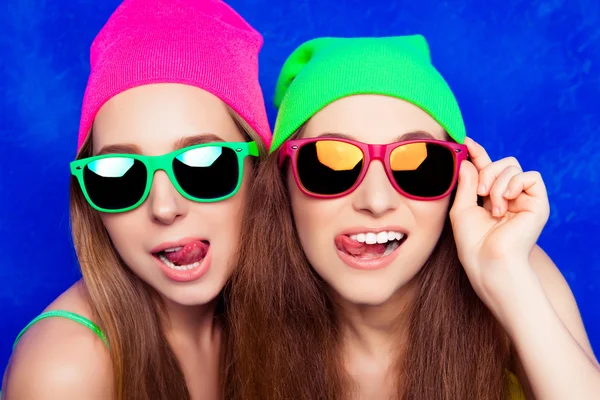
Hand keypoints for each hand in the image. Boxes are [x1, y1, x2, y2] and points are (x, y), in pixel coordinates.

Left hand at [449, 137, 549, 306]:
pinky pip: (531, 176)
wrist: (488, 261)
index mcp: (490, 197)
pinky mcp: (538, 204)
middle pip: (502, 162)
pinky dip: (515, 184)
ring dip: (497, 183)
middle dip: (487, 171)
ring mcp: (524, 199)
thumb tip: (468, 160)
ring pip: (513, 167)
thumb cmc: (473, 242)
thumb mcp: (462, 208)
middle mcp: (508, 196)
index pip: (486, 167)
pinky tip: (506, 201)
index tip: (465, 140)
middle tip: (479, 193)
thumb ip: (465, 183)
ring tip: (493, 207)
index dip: (477, 153)